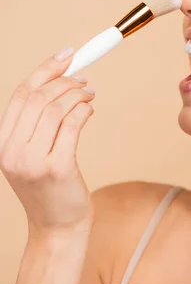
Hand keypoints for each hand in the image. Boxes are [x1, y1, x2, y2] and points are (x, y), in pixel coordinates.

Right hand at [0, 48, 95, 237]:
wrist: (57, 228)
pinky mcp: (57, 168)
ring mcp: (32, 161)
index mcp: (1, 143)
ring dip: (78, 94)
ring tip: (89, 95)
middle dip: (65, 81)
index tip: (66, 55)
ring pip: (56, 108)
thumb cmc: (50, 188)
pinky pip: (72, 125)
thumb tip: (62, 79)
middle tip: (84, 80)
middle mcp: (11, 151)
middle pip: (39, 98)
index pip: (21, 94)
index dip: (45, 69)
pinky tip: (89, 110)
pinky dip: (83, 110)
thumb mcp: (32, 153)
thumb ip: (38, 122)